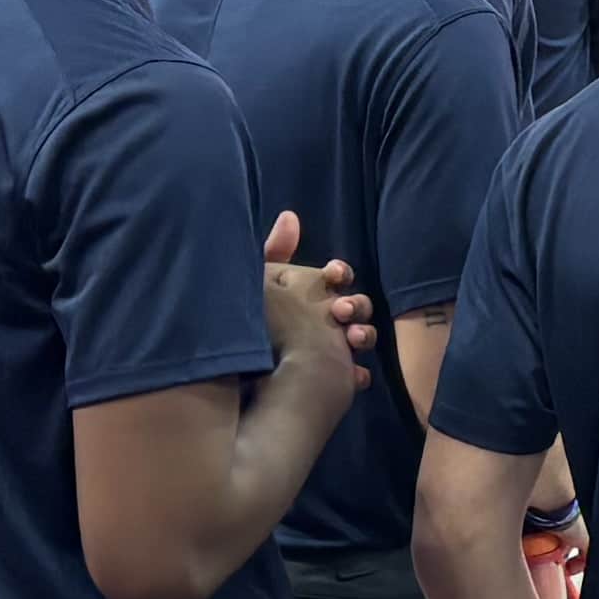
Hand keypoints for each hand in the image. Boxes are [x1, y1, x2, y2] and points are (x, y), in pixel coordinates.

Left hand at [258, 209, 375, 380]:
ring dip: (363, 334)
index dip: (338, 273)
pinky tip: (354, 373)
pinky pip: (356, 374)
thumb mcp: (258, 285)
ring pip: (362, 337)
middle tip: (339, 312)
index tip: (333, 274)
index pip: (334, 278)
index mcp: (307, 296)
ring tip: (351, 339)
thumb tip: (290, 216)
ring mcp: (330, 353)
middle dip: (354, 305)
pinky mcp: (333, 382)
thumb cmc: (252, 326)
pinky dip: (359, 372)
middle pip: (354, 306)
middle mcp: (323, 322)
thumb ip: (275, 252)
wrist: (235, 383)